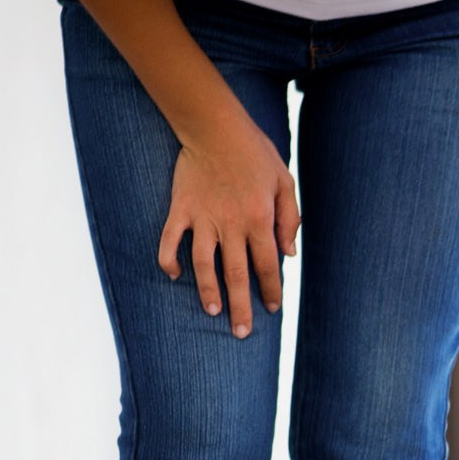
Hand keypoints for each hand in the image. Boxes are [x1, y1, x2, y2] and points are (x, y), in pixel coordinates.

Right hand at [157, 118, 300, 339]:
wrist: (216, 127)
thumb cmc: (255, 153)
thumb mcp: (284, 181)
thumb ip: (289, 218)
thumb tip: (289, 254)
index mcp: (260, 219)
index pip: (267, 265)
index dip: (271, 290)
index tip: (271, 309)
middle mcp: (232, 224)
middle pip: (237, 274)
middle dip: (241, 306)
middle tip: (241, 332)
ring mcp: (203, 218)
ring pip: (204, 263)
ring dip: (207, 290)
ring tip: (212, 311)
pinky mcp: (180, 209)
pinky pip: (170, 240)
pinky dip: (169, 259)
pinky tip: (174, 276)